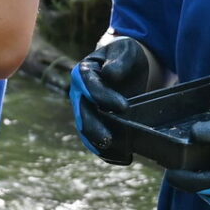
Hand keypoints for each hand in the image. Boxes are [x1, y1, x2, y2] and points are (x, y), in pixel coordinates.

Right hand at [70, 35, 159, 164]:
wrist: (129, 67)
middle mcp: (80, 95)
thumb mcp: (126, 51)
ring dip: (98, 145)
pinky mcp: (96, 123)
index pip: (89, 87)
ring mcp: (86, 111)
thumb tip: (109, 75)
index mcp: (83, 73)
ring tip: (118, 154)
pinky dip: (107, 152)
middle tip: (109, 140)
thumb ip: (119, 61)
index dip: (103, 97)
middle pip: (82, 114)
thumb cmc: (126, 56)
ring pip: (86, 131)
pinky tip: (122, 159)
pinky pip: (95, 140)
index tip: (123, 106)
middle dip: (94, 128)